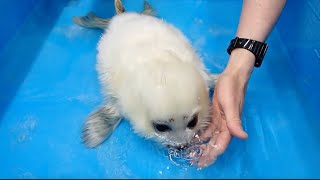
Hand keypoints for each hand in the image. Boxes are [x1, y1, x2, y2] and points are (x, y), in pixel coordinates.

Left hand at [197, 49, 253, 167]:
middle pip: (215, 143)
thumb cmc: (231, 88)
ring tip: (193, 154)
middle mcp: (225, 125)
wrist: (232, 75)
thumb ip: (235, 121)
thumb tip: (243, 137)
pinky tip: (195, 139)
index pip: (221, 144)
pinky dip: (202, 134)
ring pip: (211, 137)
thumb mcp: (231, 104)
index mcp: (229, 125)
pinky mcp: (215, 114)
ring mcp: (220, 120)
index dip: (213, 154)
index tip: (203, 162)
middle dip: (207, 153)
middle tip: (194, 162)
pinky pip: (208, 128)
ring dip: (204, 146)